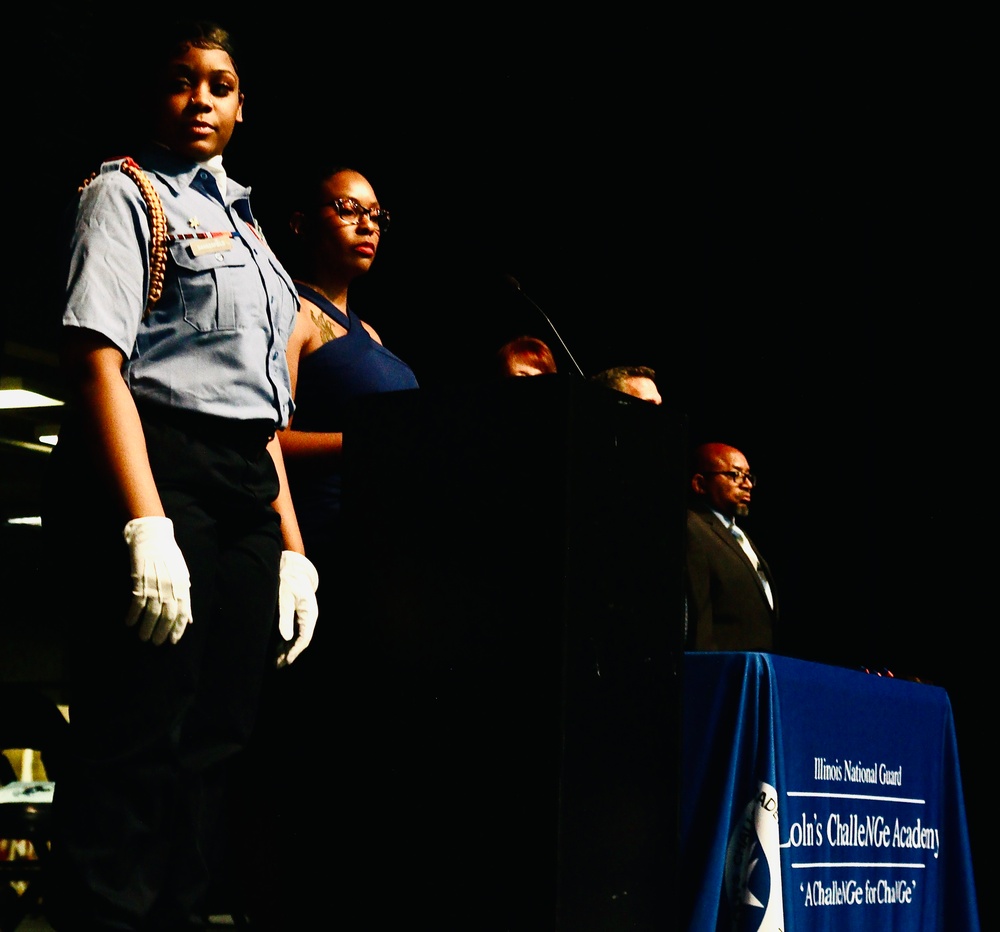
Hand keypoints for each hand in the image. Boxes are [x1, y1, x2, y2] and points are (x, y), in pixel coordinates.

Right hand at [122, 516, 191, 645]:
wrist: (153, 537)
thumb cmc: (169, 557)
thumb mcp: (182, 576)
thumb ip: (185, 598)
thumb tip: (190, 620)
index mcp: (182, 586)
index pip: (183, 613)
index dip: (178, 629)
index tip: (172, 641)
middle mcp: (170, 587)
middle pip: (167, 615)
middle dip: (161, 632)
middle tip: (155, 643)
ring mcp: (155, 584)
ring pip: (151, 612)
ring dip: (146, 627)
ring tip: (142, 638)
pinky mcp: (139, 580)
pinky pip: (136, 602)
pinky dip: (132, 615)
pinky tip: (129, 623)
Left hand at [276, 550, 318, 666]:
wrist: (294, 566)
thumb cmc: (289, 580)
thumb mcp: (285, 598)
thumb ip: (285, 617)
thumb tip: (286, 638)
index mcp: (309, 613)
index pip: (305, 638)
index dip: (296, 651)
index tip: (286, 661)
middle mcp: (310, 616)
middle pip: (302, 640)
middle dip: (290, 653)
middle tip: (277, 665)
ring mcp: (305, 615)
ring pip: (298, 637)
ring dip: (288, 648)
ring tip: (276, 661)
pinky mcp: (299, 614)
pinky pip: (295, 631)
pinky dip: (287, 640)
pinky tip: (278, 648)